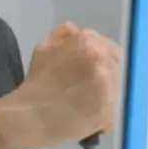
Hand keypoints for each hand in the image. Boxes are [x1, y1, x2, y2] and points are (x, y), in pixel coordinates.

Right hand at [18, 22, 120, 146]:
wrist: (29, 118)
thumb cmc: (35, 84)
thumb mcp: (43, 50)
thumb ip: (63, 36)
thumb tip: (76, 30)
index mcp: (88, 43)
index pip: (106, 46)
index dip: (97, 59)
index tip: (85, 71)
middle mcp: (103, 62)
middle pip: (116, 64)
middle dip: (103, 74)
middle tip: (86, 87)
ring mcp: (110, 88)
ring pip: (118, 86)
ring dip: (106, 93)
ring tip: (85, 102)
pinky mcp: (110, 110)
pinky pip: (115, 109)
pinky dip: (105, 113)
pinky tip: (88, 115)